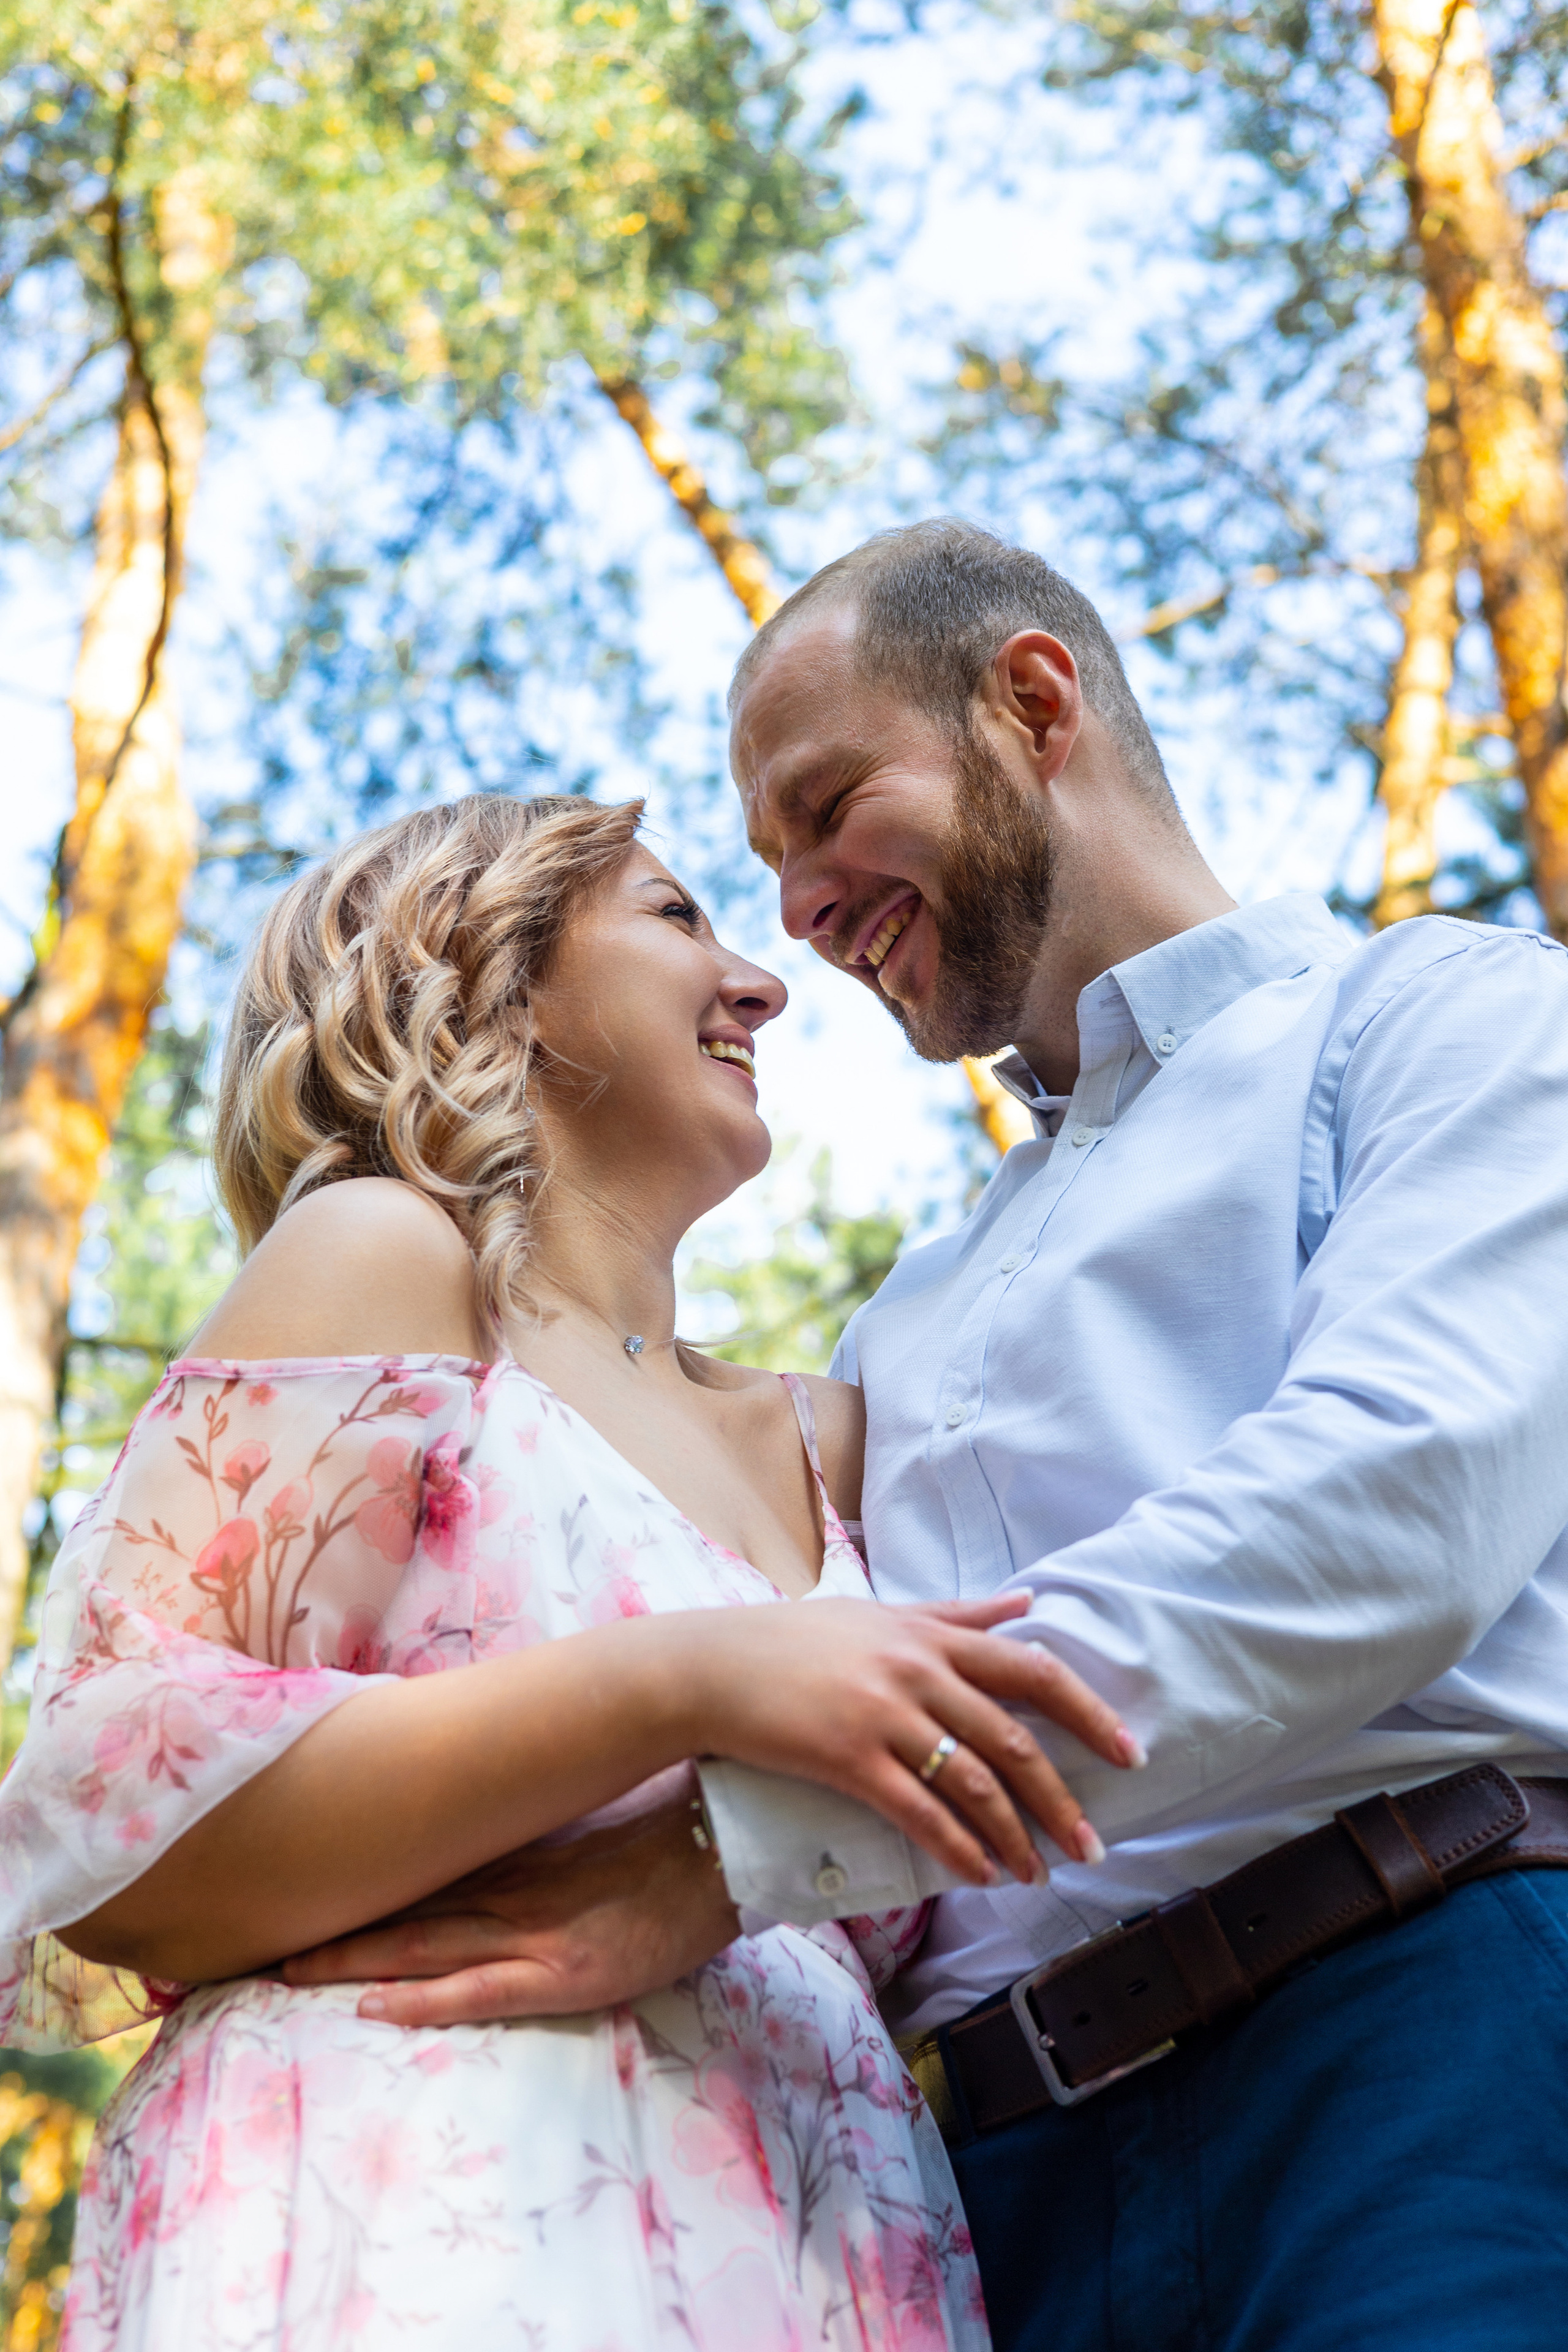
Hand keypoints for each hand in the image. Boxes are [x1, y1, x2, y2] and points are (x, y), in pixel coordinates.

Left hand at [282, 1793, 738, 2026]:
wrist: (718, 1849)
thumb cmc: (663, 1840)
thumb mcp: (586, 1832)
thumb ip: (537, 1840)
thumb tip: (487, 1832)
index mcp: (516, 1859)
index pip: (421, 1875)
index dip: (360, 1890)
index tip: (301, 1892)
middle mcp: (510, 1892)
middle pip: (405, 1913)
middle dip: (335, 1931)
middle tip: (261, 1943)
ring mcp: (532, 1933)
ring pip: (424, 1947)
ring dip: (354, 1961)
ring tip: (290, 1974)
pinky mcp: (560, 1971)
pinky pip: (478, 1988)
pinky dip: (422, 1997)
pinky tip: (375, 2005)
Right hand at [672, 1591, 1136, 1889]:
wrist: (712, 1665)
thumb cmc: (796, 1639)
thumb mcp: (881, 1612)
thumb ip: (958, 1612)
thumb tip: (1028, 1604)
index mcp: (932, 1635)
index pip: (1032, 1669)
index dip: (1087, 1713)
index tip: (1127, 1751)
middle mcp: (917, 1670)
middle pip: (1014, 1739)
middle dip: (1062, 1799)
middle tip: (1093, 1843)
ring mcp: (883, 1714)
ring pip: (974, 1783)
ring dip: (1017, 1836)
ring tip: (1040, 1873)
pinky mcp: (847, 1757)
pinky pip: (919, 1812)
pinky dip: (958, 1848)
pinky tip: (981, 1873)